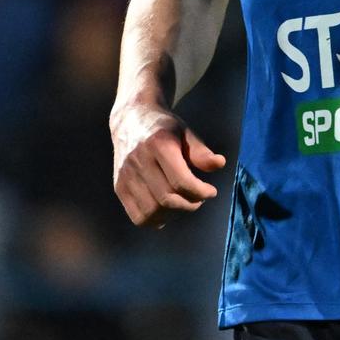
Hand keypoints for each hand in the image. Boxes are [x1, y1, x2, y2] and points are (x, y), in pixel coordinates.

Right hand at [110, 100, 226, 228]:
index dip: (200, 192)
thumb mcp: (185, 132)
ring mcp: (125, 175)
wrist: (131, 119)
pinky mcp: (119, 186)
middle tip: (199, 199)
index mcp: (158, 144)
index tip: (211, 191)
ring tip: (183, 203)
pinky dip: (155, 220)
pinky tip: (166, 211)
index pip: (181, 181)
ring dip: (173, 214)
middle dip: (190, 204)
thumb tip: (220, 164)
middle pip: (167, 198)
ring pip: (151, 211)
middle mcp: (138, 160)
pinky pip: (138, 216)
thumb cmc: (164, 128)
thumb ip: (201, 151)